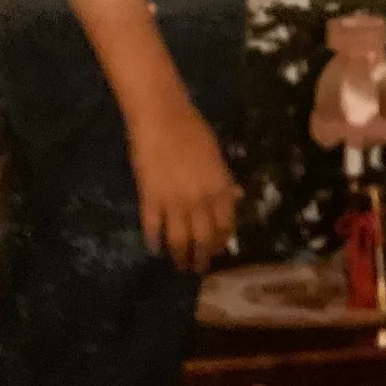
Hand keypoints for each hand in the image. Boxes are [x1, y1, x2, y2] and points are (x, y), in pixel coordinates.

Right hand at [127, 98, 239, 273]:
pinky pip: (153, 228)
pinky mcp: (149, 200)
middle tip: (198, 268)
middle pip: (203, 239)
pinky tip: (155, 248)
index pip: (225, 225)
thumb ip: (225, 181)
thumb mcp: (217, 156)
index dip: (221, 241)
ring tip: (179, 265)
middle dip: (201, 257)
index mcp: (219, 189)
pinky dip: (154, 241)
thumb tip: (236, 197)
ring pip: (178, 240)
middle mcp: (199, 202)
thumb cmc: (193, 130)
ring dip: (180, 256)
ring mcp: (173, 203)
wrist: (161, 117)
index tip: (217, 250)